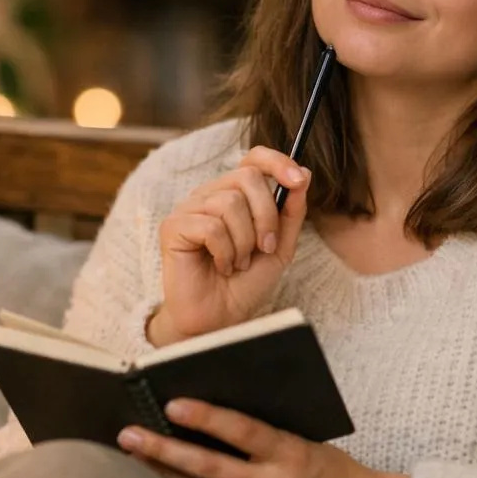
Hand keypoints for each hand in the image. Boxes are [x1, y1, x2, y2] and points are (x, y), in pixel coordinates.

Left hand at [118, 399, 411, 477]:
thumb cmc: (338, 474)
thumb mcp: (308, 444)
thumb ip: (266, 437)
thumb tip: (212, 420)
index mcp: (293, 456)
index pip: (243, 432)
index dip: (206, 418)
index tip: (172, 404)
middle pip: (209, 470)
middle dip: (164, 452)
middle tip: (128, 436)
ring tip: (132, 462)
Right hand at [150, 147, 310, 343]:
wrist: (221, 319)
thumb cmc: (245, 284)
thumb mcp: (280, 248)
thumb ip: (291, 212)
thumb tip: (303, 173)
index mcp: (234, 194)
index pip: (253, 158)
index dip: (277, 162)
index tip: (298, 180)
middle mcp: (210, 195)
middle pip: (247, 177)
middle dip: (266, 216)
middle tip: (264, 248)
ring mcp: (189, 209)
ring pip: (229, 203)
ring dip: (244, 242)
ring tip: (237, 263)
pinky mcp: (173, 226)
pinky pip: (211, 226)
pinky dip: (225, 253)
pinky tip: (221, 266)